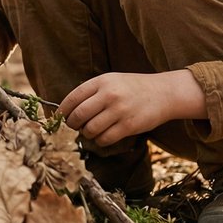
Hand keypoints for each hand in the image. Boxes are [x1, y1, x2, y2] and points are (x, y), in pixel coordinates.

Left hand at [57, 69, 205, 147]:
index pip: (73, 98)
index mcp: (102, 81)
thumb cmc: (133, 88)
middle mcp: (109, 95)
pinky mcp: (129, 126)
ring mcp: (119, 111)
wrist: (163, 93)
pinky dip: (100, 140)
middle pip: (78, 116)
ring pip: (90, 130)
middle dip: (72, 125)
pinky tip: (103, 136)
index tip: (59, 118)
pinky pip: (105, 139)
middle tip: (74, 127)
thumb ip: (92, 92)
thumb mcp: (111, 81)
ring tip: (91, 131)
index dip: (62, 111)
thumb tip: (68, 111)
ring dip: (87, 134)